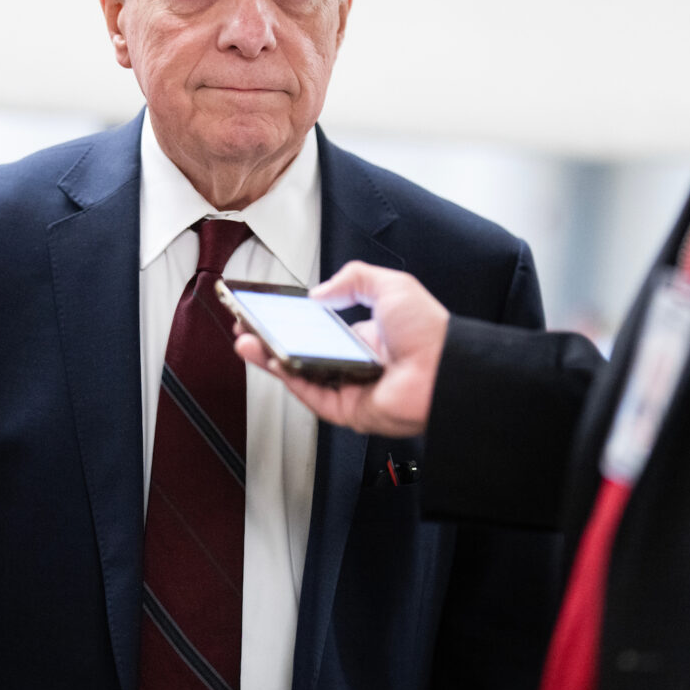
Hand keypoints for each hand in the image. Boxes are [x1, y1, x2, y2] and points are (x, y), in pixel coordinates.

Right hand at [233, 261, 449, 437]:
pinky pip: (309, 394)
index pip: (316, 329)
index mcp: (365, 337)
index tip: (267, 310)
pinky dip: (286, 377)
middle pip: (300, 352)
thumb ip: (354, 279)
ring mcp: (348, 387)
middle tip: (246, 324)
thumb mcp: (391, 286)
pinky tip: (269, 359)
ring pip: (298, 374)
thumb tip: (318, 293)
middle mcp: (353, 363)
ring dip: (269, 358)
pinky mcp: (345, 409)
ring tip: (245, 340)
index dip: (290, 320)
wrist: (444, 369)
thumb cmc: (428, 332)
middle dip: (270, 339)